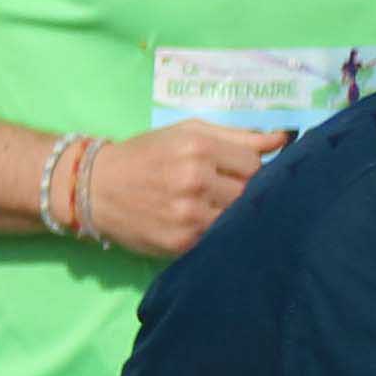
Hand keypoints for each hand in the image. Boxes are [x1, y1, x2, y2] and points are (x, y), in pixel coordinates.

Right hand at [84, 119, 279, 260]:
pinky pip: (215, 238)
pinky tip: (193, 222)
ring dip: (226, 214)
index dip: (245, 169)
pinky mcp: (181, 242)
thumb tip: (283, 139)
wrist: (92, 187)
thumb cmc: (144, 155)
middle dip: (238, 192)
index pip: (254, 165)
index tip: (229, 172)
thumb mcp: (184, 133)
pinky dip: (210, 231)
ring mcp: (188, 214)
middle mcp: (194, 180)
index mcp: (197, 147)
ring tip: (205, 207)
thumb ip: (235, 136)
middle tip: (218, 191)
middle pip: (249, 193)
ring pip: (235, 218)